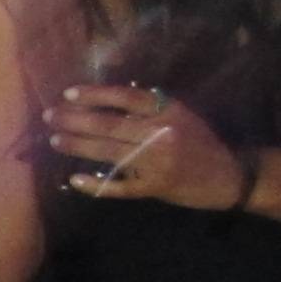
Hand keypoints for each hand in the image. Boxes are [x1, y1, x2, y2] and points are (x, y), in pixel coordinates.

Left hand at [49, 80, 244, 209]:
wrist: (230, 175)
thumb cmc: (202, 141)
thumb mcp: (183, 114)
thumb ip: (152, 107)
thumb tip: (110, 97)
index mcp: (169, 111)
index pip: (126, 98)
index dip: (96, 95)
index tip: (69, 94)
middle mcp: (162, 134)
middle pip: (110, 125)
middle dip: (75, 120)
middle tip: (50, 117)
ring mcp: (157, 163)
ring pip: (109, 152)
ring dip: (78, 146)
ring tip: (55, 141)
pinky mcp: (155, 187)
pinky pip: (120, 186)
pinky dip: (96, 184)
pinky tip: (75, 180)